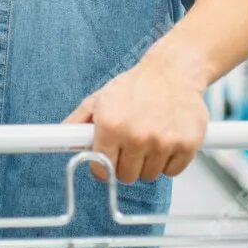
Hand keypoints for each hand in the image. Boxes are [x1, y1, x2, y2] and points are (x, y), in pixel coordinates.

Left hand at [62, 43, 209, 183]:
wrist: (173, 71)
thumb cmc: (137, 86)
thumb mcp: (100, 99)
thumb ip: (78, 122)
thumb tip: (61, 138)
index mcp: (111, 125)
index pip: (101, 169)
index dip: (104, 167)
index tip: (108, 162)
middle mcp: (136, 135)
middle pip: (126, 176)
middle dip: (126, 164)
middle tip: (131, 145)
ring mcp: (162, 142)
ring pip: (150, 175)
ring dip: (148, 162)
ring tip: (150, 138)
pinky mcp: (186, 144)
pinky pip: (172, 171)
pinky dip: (170, 161)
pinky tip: (167, 140)